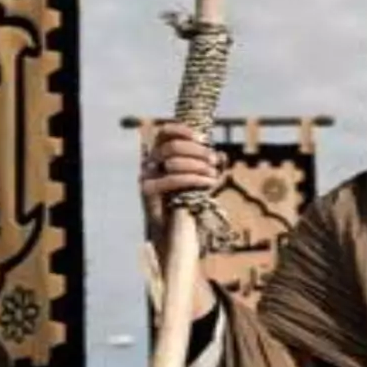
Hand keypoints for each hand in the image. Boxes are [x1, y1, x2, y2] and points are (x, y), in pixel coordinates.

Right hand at [139, 122, 226, 255]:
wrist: (173, 235)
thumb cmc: (186, 204)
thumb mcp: (197, 180)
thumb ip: (204, 165)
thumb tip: (220, 156)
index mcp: (159, 155)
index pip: (165, 132)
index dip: (183, 130)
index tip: (203, 138)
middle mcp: (149, 163)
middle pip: (172, 146)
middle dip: (197, 151)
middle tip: (214, 160)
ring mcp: (146, 176)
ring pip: (174, 161)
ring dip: (198, 165)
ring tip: (214, 174)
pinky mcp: (148, 191)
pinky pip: (174, 179)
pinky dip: (195, 179)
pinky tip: (209, 183)